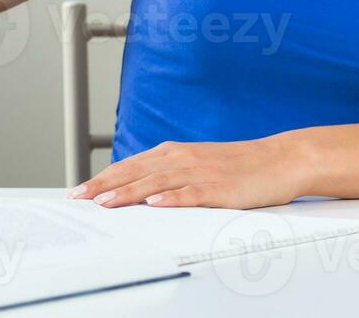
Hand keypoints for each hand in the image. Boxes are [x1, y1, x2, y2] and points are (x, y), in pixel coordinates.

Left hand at [66, 136, 304, 209]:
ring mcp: (201, 172)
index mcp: (174, 153)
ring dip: (129, 192)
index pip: (130, 165)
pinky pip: (192, 194)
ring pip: (157, 183)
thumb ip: (169, 173)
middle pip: (136, 172)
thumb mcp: (197, 164)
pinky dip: (172, 199)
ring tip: (105, 202)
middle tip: (78, 198)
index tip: (79, 191)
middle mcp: (182, 158)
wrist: (280, 159)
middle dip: (104, 185)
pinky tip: (155, 205)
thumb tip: (138, 190)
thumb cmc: (238, 165)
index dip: (103, 178)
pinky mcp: (220, 188)